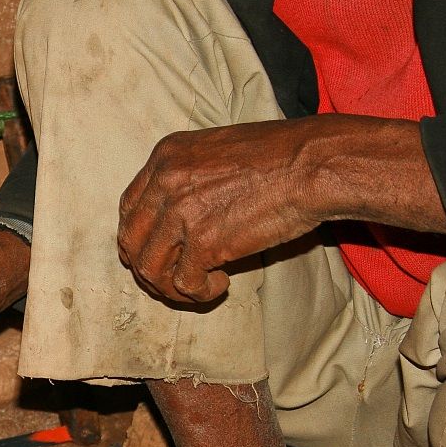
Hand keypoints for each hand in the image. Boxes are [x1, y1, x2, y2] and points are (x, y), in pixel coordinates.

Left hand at [117, 120, 319, 302]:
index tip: (156, 252)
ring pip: (149, 267)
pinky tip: (219, 285)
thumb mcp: (217, 153)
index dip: (138, 237)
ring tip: (199, 286)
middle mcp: (165, 181)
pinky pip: (182, 283)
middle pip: (132, 239)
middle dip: (147, 267)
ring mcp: (180, 211)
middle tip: (172, 280)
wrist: (315, 164)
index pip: (129, 207)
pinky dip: (197, 293)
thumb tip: (170, 223)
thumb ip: (187, 180)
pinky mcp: (202, 241)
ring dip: (170, 287)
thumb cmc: (280, 158)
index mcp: (166, 156)